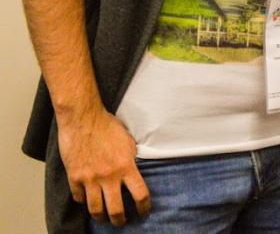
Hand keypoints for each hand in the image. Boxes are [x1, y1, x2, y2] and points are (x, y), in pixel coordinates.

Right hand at [58, 107, 149, 225]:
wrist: (83, 119)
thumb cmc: (107, 126)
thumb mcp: (128, 142)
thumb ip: (131, 159)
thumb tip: (134, 171)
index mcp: (126, 166)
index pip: (140, 194)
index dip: (144, 207)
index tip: (144, 211)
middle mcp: (109, 176)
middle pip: (116, 209)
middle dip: (120, 219)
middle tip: (121, 222)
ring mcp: (90, 178)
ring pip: (95, 209)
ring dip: (100, 216)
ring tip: (103, 217)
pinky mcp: (74, 177)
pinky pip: (79, 197)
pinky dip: (83, 201)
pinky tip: (87, 201)